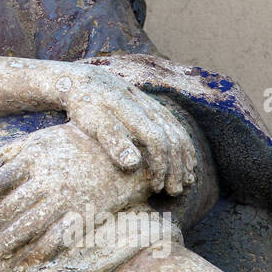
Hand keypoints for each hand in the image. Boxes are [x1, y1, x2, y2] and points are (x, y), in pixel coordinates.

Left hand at [0, 122, 181, 267]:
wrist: (120, 153)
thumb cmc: (67, 145)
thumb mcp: (31, 143)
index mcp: (33, 158)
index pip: (0, 180)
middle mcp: (48, 180)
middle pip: (12, 208)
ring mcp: (66, 200)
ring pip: (31, 226)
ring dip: (7, 244)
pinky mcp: (83, 216)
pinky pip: (58, 240)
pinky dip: (39, 255)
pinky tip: (21, 266)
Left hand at [42, 64, 198, 195]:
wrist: (85, 80)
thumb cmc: (85, 105)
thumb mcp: (93, 123)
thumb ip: (113, 141)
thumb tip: (134, 164)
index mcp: (133, 111)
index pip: (157, 141)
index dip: (161, 165)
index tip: (157, 187)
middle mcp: (147, 106)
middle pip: (173, 138)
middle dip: (177, 167)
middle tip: (175, 191)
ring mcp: (152, 104)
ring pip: (178, 132)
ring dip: (184, 158)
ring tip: (186, 180)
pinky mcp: (152, 105)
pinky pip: (175, 125)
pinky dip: (183, 144)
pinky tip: (185, 159)